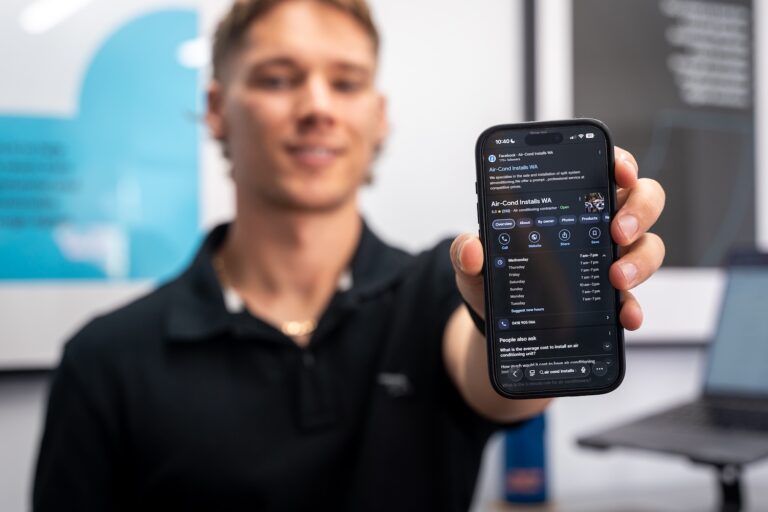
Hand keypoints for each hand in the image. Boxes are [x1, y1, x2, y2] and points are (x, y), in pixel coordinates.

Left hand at [450, 146, 664, 330]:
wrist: (500, 322)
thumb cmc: (495, 276)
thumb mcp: (475, 262)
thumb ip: (467, 251)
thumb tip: (472, 250)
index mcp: (569, 201)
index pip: (605, 168)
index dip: (621, 163)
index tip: (619, 172)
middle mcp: (598, 223)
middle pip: (642, 200)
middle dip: (639, 210)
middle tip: (617, 229)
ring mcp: (610, 258)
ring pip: (647, 246)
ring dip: (639, 260)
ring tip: (616, 276)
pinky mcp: (612, 296)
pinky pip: (633, 297)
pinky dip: (633, 306)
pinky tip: (625, 315)